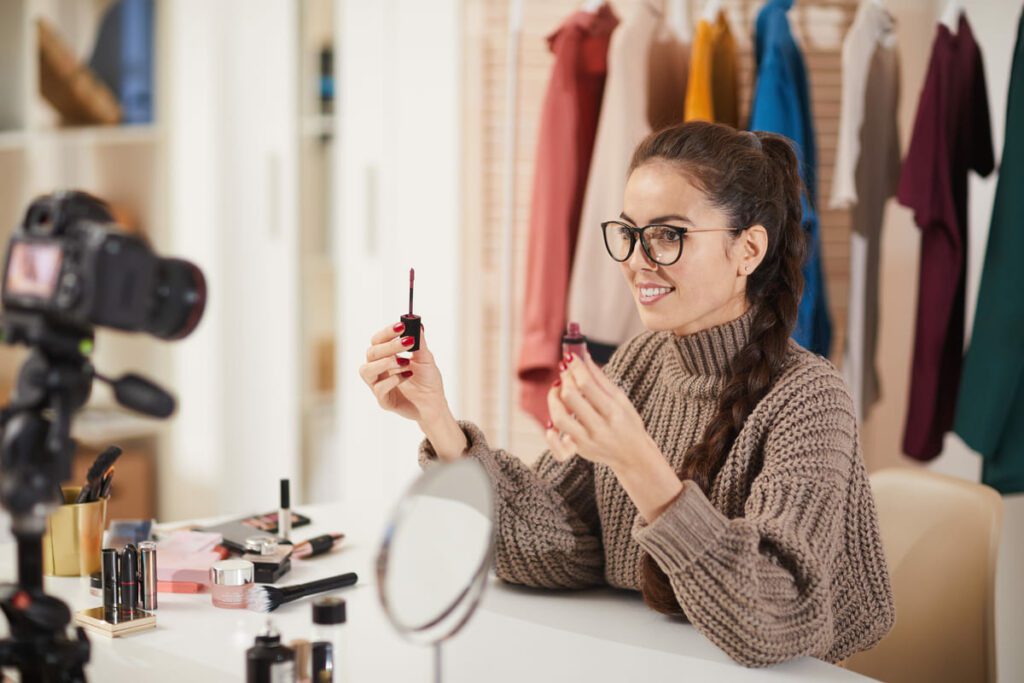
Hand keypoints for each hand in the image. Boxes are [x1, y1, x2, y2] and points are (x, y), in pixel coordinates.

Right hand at [358, 322, 448, 424]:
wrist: (434, 403)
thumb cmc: (428, 380)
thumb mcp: (426, 358)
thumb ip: (420, 342)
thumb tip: (418, 324)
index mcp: (386, 357)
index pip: (377, 341)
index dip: (386, 332)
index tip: (401, 327)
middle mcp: (379, 370)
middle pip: (371, 353)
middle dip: (389, 346)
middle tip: (407, 342)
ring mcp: (379, 385)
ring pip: (366, 370)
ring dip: (385, 363)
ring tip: (404, 362)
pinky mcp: (383, 401)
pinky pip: (378, 389)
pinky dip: (392, 380)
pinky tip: (407, 377)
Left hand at [543, 351, 659, 471]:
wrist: (633, 456)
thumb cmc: (628, 424)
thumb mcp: (621, 400)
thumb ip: (600, 379)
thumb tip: (584, 357)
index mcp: (613, 412)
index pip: (587, 385)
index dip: (575, 367)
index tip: (570, 357)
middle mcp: (599, 428)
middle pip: (570, 398)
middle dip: (565, 379)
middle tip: (566, 372)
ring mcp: (587, 441)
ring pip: (559, 418)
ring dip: (554, 399)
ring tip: (558, 389)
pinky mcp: (578, 451)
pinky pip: (557, 446)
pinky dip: (550, 434)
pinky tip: (551, 420)